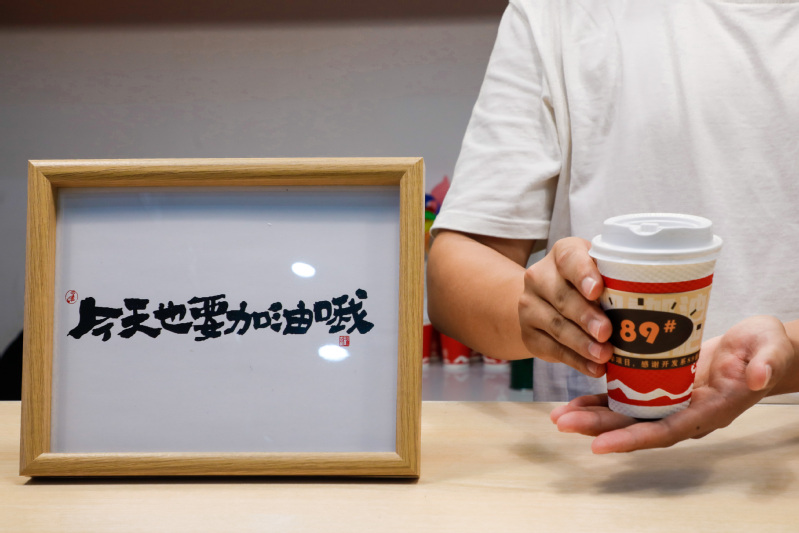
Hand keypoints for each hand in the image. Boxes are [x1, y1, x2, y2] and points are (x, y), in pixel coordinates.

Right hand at [518, 237, 612, 376]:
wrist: (545, 301)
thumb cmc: (586, 284)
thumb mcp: (599, 272)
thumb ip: (615, 280)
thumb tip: (650, 304)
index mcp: (562, 254)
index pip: (570, 259)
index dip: (583, 274)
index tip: (596, 291)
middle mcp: (539, 276)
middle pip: (562, 296)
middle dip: (585, 316)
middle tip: (606, 332)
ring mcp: (530, 305)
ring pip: (556, 325)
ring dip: (581, 343)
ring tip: (603, 355)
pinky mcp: (528, 333)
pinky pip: (552, 349)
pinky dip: (576, 360)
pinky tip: (594, 368)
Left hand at [550, 315, 795, 452]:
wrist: (763, 348)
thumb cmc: (769, 348)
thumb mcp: (772, 349)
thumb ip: (766, 363)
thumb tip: (758, 377)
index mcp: (709, 411)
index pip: (666, 431)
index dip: (632, 439)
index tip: (598, 445)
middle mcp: (686, 412)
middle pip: (636, 427)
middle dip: (597, 428)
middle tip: (561, 423)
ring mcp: (673, 401)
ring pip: (627, 415)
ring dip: (593, 416)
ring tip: (559, 416)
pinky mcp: (663, 386)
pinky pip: (629, 397)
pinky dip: (603, 400)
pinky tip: (578, 400)